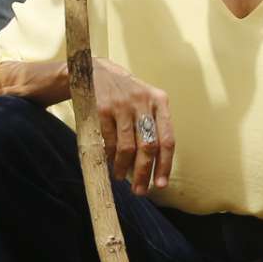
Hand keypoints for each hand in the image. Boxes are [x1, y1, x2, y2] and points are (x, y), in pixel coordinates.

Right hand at [89, 59, 173, 192]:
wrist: (95, 71)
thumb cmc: (125, 94)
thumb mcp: (145, 102)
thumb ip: (154, 127)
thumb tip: (156, 166)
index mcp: (160, 101)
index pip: (167, 139)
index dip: (165, 165)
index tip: (160, 184)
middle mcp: (143, 102)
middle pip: (148, 146)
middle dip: (143, 172)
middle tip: (139, 190)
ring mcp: (122, 105)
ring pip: (127, 147)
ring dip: (123, 167)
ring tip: (120, 177)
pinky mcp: (102, 108)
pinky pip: (108, 141)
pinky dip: (109, 156)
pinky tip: (109, 162)